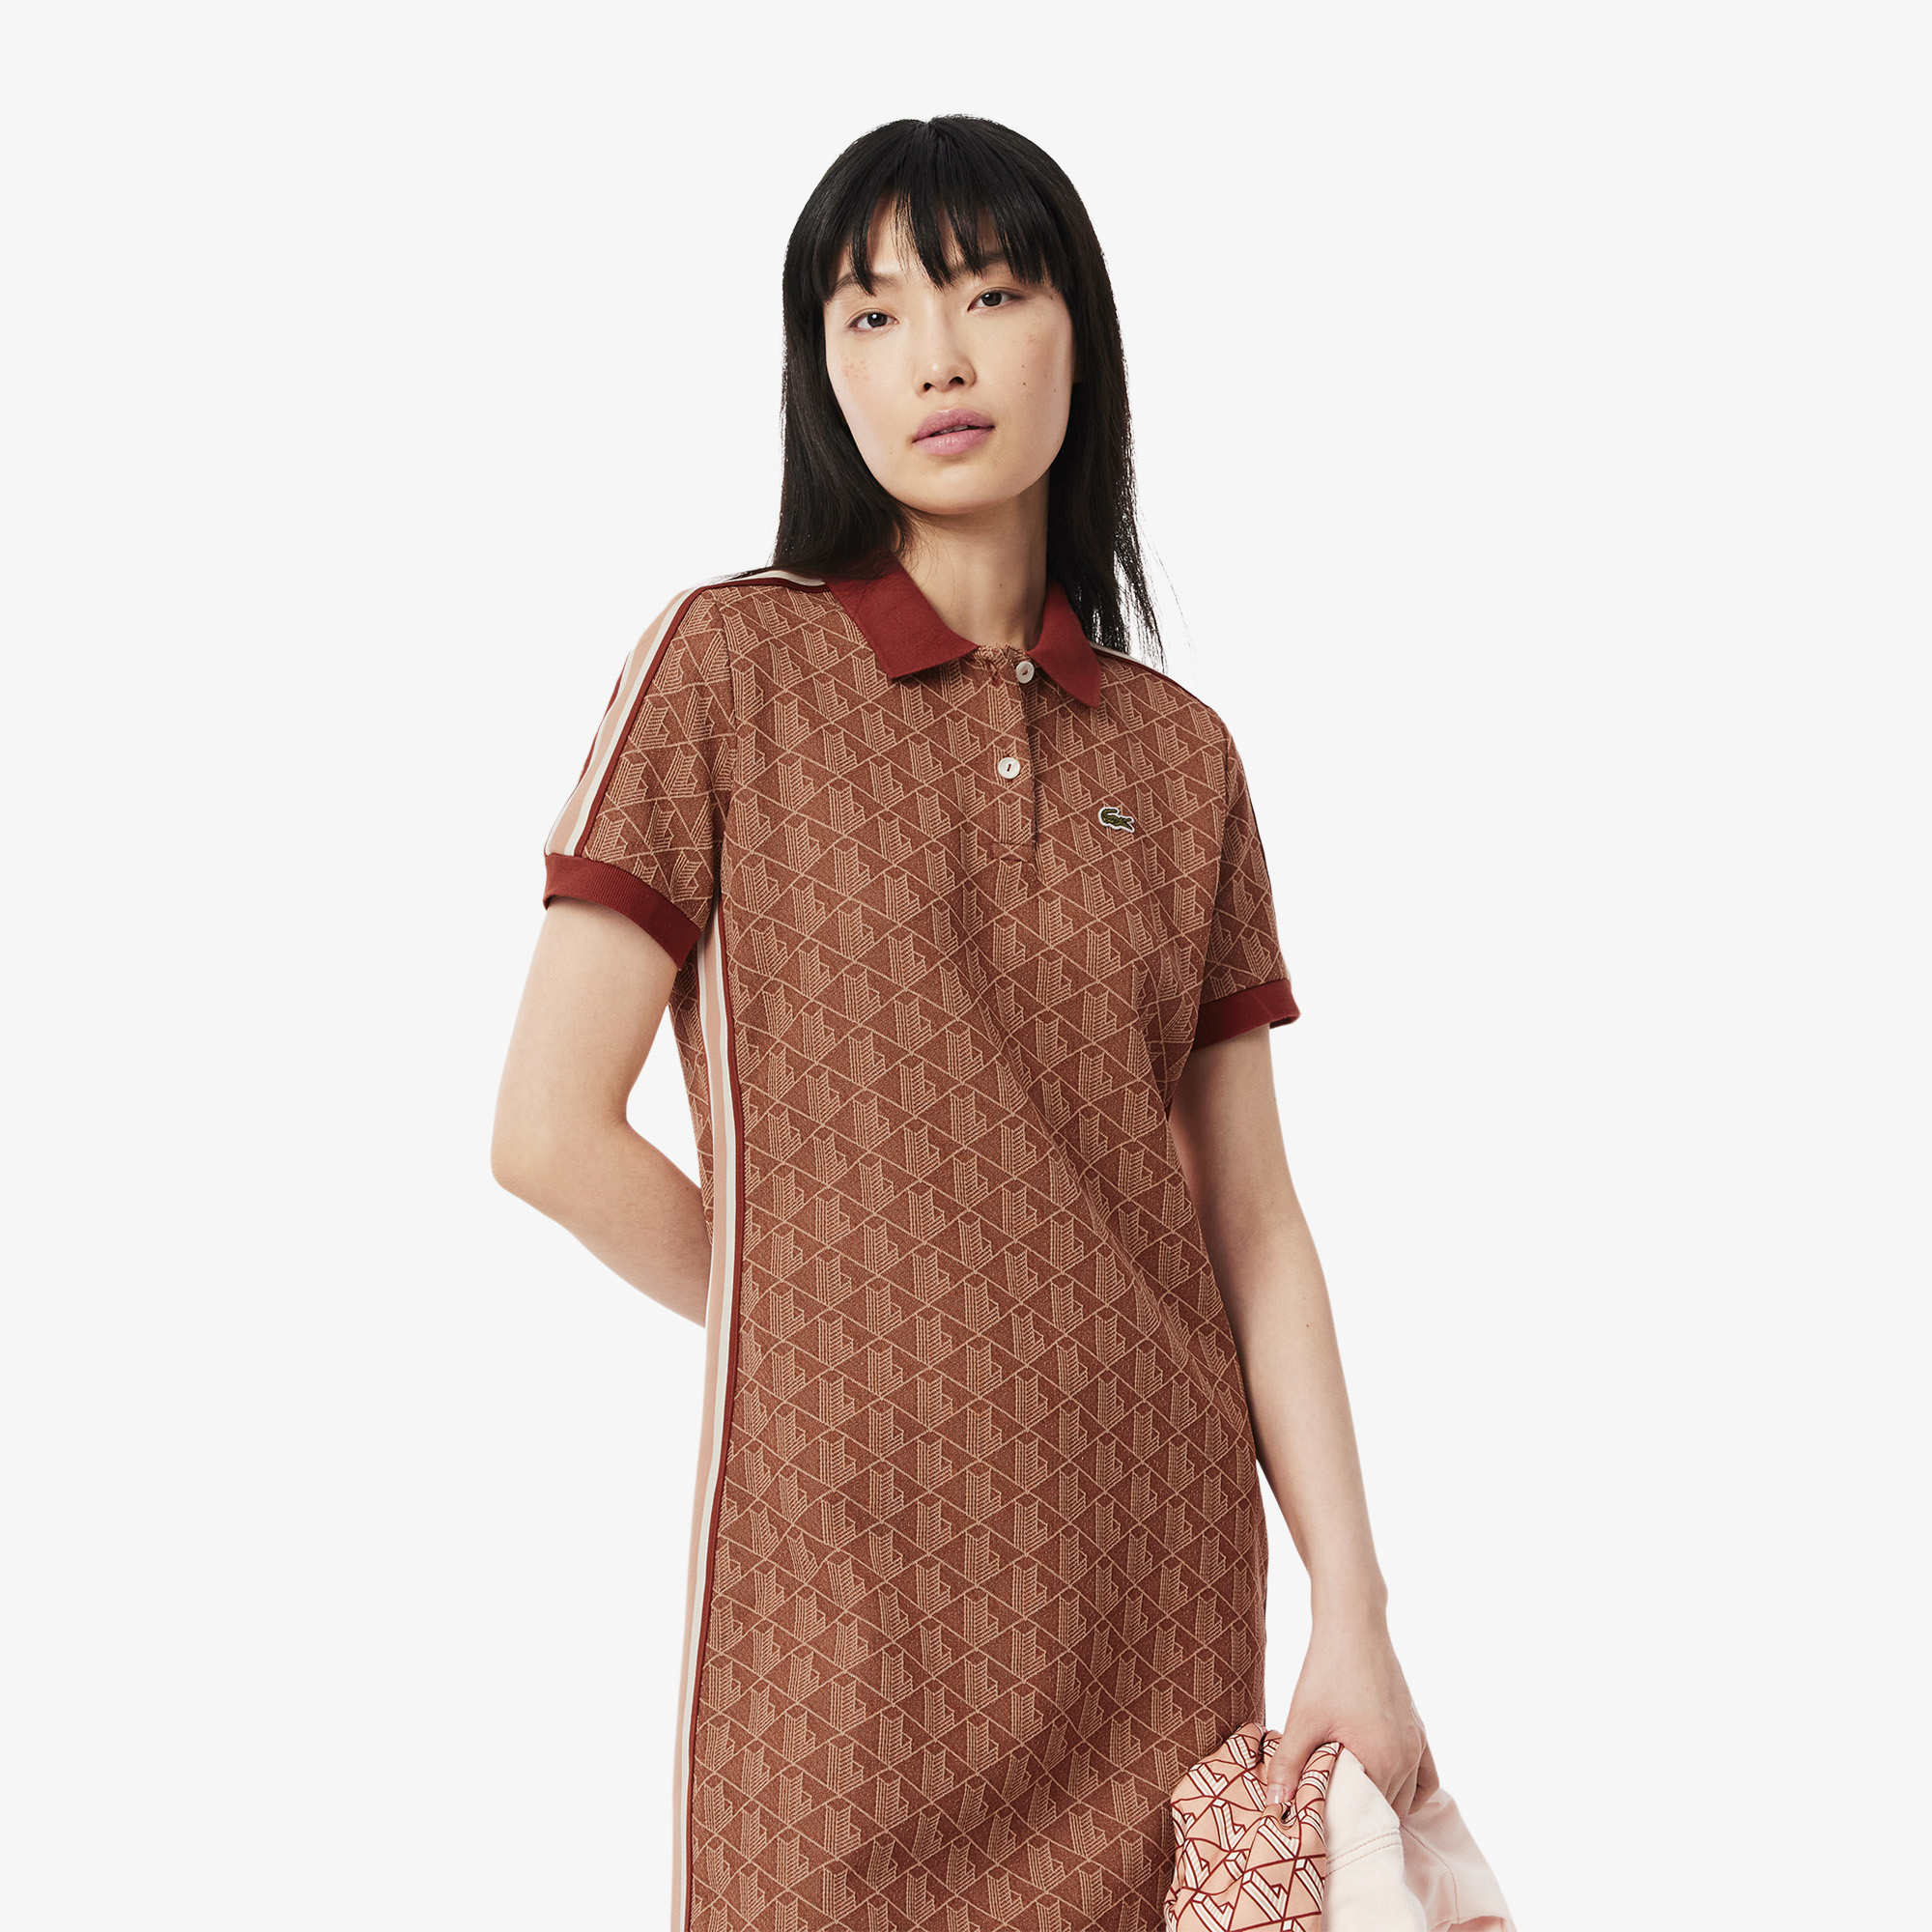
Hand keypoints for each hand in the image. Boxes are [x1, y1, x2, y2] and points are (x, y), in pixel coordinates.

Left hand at [1263, 1609, 1437, 1818]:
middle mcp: (1408, 1757)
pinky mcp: (1419, 1729)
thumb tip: (1274, 1804)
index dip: (1349, 1824)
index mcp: (1383, 1762)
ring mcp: (1417, 1743)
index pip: (1372, 1818)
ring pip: (1409, 1795)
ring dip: (1386, 1801)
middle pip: (1392, 1809)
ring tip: (1354, 1797)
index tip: (1327, 1822)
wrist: (1354, 1627)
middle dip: (1366, 1815)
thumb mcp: (1302, 1720)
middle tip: (1336, 1812)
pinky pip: (1426, 1775)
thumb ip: (1288, 1765)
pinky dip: (1412, 1787)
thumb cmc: (1327, 1673)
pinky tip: (1387, 1785)